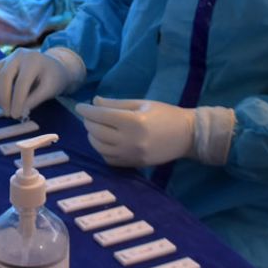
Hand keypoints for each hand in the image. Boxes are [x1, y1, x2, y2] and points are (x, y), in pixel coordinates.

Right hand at [0, 49, 72, 119]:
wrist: (53, 66)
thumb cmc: (53, 78)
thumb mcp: (49, 90)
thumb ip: (34, 100)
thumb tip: (19, 111)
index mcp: (34, 59)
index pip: (21, 82)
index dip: (17, 100)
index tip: (16, 115)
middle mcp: (19, 55)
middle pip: (4, 76)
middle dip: (4, 98)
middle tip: (8, 114)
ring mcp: (8, 57)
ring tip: (3, 108)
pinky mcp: (2, 62)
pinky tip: (0, 100)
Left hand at [76, 97, 196, 167]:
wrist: (187, 135)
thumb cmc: (166, 114)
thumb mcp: (141, 104)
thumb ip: (116, 104)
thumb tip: (94, 102)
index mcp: (133, 121)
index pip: (100, 116)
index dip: (87, 110)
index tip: (80, 106)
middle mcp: (130, 140)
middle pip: (97, 132)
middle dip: (88, 122)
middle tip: (89, 116)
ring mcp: (131, 155)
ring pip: (100, 147)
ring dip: (93, 136)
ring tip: (95, 128)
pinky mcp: (134, 164)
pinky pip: (109, 159)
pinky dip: (102, 150)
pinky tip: (105, 141)